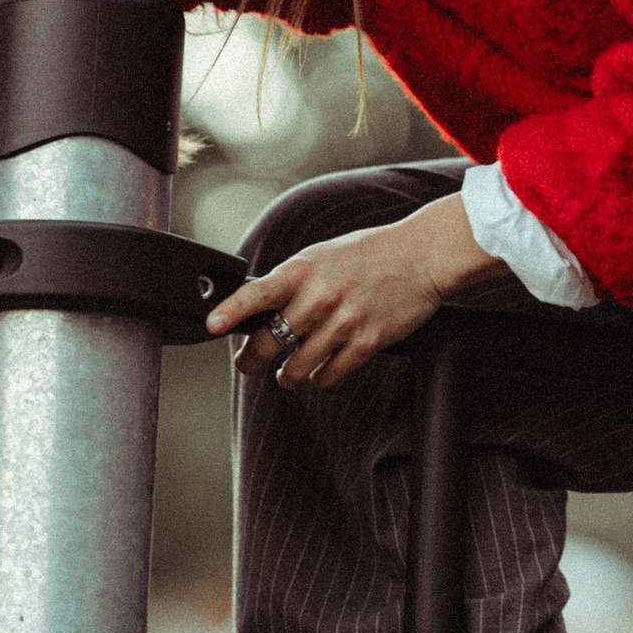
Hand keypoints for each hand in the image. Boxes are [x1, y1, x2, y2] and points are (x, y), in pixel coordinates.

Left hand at [206, 195, 504, 390]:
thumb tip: (260, 308)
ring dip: (287, 376)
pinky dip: (319, 379)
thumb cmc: (369, 253)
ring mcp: (343, 322)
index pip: (257, 293)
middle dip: (251, 360)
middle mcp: (319, 297)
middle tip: (247, 364)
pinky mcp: (366, 343)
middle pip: (270, 342)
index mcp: (304, 270)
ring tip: (287, 375)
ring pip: (297, 367)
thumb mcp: (323, 256)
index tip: (211, 326)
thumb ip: (292, 280)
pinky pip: (329, 375)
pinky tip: (319, 372)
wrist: (421, 256)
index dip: (230, 311)